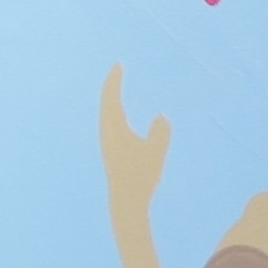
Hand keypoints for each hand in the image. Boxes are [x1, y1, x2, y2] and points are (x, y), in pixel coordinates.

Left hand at [99, 67, 170, 219]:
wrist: (126, 201)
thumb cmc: (141, 176)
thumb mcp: (156, 152)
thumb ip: (160, 132)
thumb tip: (161, 117)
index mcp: (115, 129)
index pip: (112, 98)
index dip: (114, 81)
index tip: (118, 65)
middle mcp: (107, 134)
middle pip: (106, 104)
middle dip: (111, 86)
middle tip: (117, 71)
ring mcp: (108, 143)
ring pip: (107, 115)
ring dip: (112, 100)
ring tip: (117, 89)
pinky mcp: (111, 152)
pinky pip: (111, 124)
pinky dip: (115, 113)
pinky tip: (122, 118)